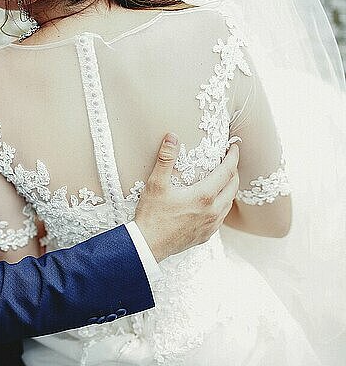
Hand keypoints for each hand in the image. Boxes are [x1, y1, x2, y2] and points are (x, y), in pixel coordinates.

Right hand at [134, 133, 239, 261]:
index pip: (227, 171)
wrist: (147, 245)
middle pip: (233, 187)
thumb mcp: (156, 184)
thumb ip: (165, 158)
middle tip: (229, 161)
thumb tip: (172, 136)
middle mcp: (213, 211)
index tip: (234, 148)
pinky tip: (212, 203)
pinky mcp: (206, 235)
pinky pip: (221, 217)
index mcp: (204, 196)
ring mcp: (211, 225)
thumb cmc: (151, 215)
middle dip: (233, 171)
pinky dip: (222, 205)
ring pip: (229, 203)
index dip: (233, 157)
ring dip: (229, 189)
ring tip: (223, 180)